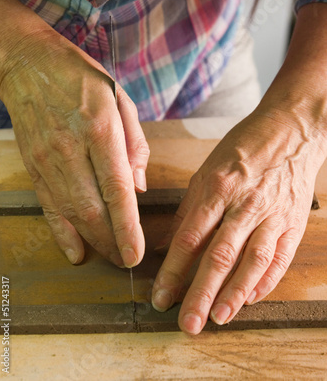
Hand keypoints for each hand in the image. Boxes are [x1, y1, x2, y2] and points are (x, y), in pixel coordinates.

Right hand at [0, 29, 149, 266]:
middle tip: (127, 260)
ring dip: (92, 241)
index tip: (136, 253)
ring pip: (70, 212)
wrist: (29, 65)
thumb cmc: (82, 79)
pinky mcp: (33, 165)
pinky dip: (61, 232)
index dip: (126, 226)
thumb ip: (135, 145)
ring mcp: (47, 159)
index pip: (116, 188)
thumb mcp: (120, 99)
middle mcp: (71, 148)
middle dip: (111, 241)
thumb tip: (139, 188)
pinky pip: (48, 206)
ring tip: (110, 257)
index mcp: (100, 128)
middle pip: (92, 208)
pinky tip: (75, 252)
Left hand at [151, 107, 326, 333]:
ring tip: (218, 318)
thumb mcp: (207, 170)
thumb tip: (169, 245)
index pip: (190, 237)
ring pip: (252, 261)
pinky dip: (265, 281)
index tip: (160, 295)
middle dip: (200, 293)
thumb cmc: (244, 148)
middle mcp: (244, 204)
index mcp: (217, 187)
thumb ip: (189, 210)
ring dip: (234, 293)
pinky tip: (250, 299)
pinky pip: (280, 258)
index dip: (173, 270)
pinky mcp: (293, 222)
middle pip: (219, 255)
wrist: (292, 131)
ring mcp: (272, 214)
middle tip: (187, 323)